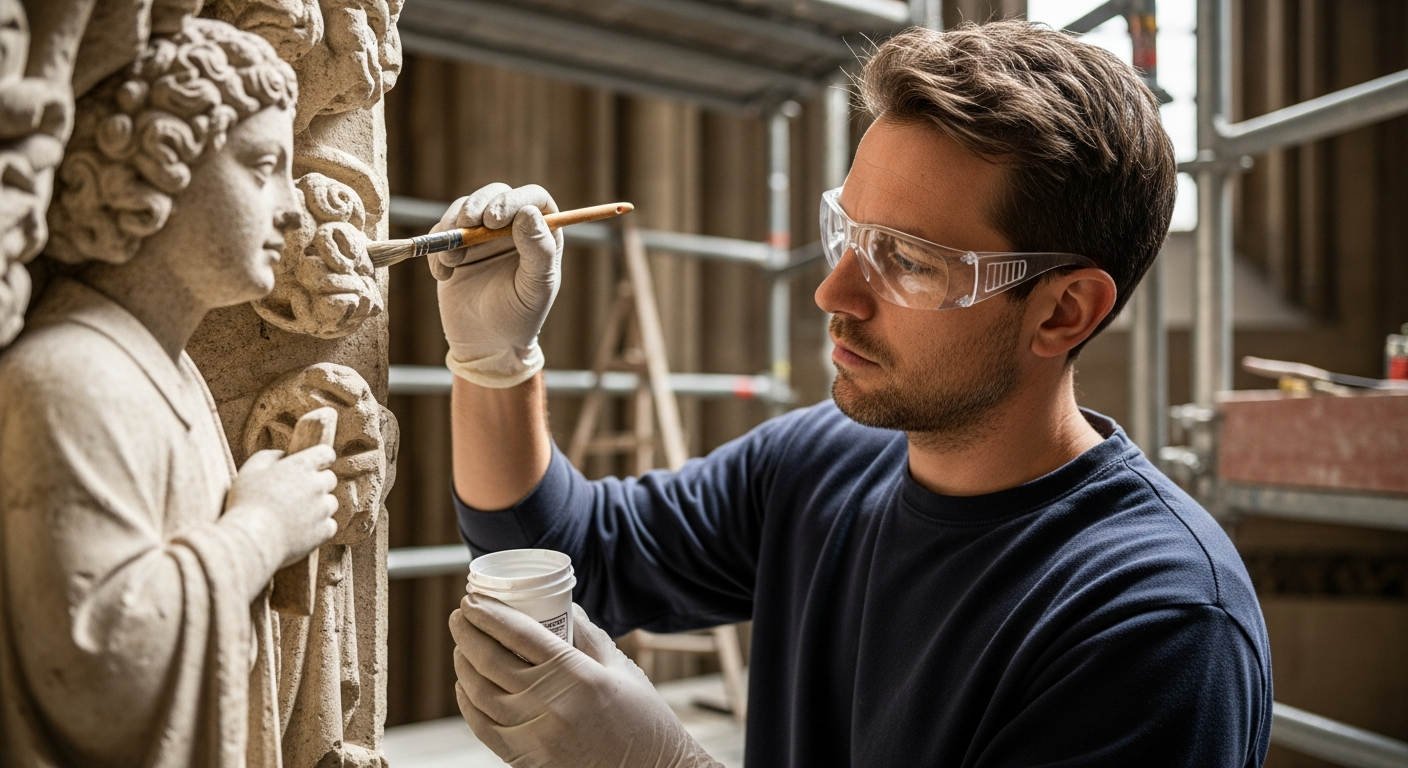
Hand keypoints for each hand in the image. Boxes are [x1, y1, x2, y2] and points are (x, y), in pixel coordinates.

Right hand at [222, 444, 338, 572]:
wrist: (251, 539)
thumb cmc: (246, 503)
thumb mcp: (250, 470)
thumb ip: (269, 457)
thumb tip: (283, 455)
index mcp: (301, 466)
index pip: (326, 453)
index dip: (321, 459)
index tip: (313, 466)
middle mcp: (317, 485)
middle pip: (329, 479)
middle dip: (317, 484)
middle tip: (296, 495)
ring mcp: (323, 509)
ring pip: (330, 503)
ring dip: (318, 507)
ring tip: (294, 516)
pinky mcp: (324, 530)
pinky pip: (329, 525)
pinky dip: (319, 528)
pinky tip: (300, 530)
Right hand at [432, 183, 563, 388]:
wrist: (485, 344)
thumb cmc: (519, 317)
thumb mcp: (534, 288)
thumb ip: (538, 251)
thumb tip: (528, 212)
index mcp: (542, 233)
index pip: (533, 197)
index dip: (513, 200)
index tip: (494, 221)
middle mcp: (513, 227)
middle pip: (495, 194)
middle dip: (476, 204)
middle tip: (466, 225)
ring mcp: (482, 235)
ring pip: (464, 207)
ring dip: (453, 229)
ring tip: (453, 262)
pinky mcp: (455, 246)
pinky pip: (441, 231)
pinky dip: (436, 249)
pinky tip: (444, 275)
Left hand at [450, 595, 722, 767]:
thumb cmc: (642, 718)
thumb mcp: (619, 666)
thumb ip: (585, 634)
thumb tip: (558, 606)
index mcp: (576, 676)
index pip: (518, 635)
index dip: (488, 613)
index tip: (471, 598)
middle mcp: (550, 705)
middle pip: (490, 660)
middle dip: (467, 632)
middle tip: (460, 615)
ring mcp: (534, 736)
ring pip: (479, 693)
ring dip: (463, 664)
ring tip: (461, 645)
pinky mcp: (525, 759)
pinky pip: (483, 727)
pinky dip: (467, 702)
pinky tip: (466, 684)